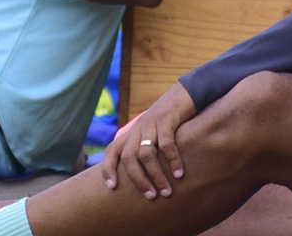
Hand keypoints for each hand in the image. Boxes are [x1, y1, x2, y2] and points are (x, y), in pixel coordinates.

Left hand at [101, 82, 196, 198]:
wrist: (184, 95)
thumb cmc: (169, 121)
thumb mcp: (152, 133)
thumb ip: (144, 149)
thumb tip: (142, 176)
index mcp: (132, 133)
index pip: (112, 150)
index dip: (108, 168)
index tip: (111, 187)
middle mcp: (138, 128)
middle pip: (129, 157)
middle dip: (138, 180)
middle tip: (150, 196)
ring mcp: (151, 123)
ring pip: (147, 154)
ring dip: (156, 175)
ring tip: (167, 191)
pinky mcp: (166, 119)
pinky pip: (167, 144)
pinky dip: (172, 160)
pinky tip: (179, 174)